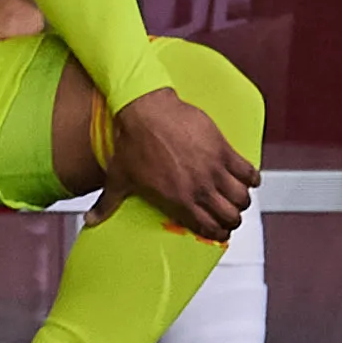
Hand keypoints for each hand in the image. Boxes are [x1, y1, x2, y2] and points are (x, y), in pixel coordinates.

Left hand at [108, 85, 256, 243]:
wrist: (143, 109)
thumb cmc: (131, 143)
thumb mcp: (118, 179)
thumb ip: (107, 205)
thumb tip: (89, 221)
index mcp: (178, 200)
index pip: (207, 227)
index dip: (217, 233)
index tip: (220, 231)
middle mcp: (199, 188)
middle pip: (231, 216)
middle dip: (232, 219)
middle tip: (230, 214)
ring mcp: (213, 168)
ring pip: (242, 197)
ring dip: (242, 199)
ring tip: (237, 196)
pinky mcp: (222, 148)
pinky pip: (248, 170)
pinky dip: (252, 177)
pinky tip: (249, 177)